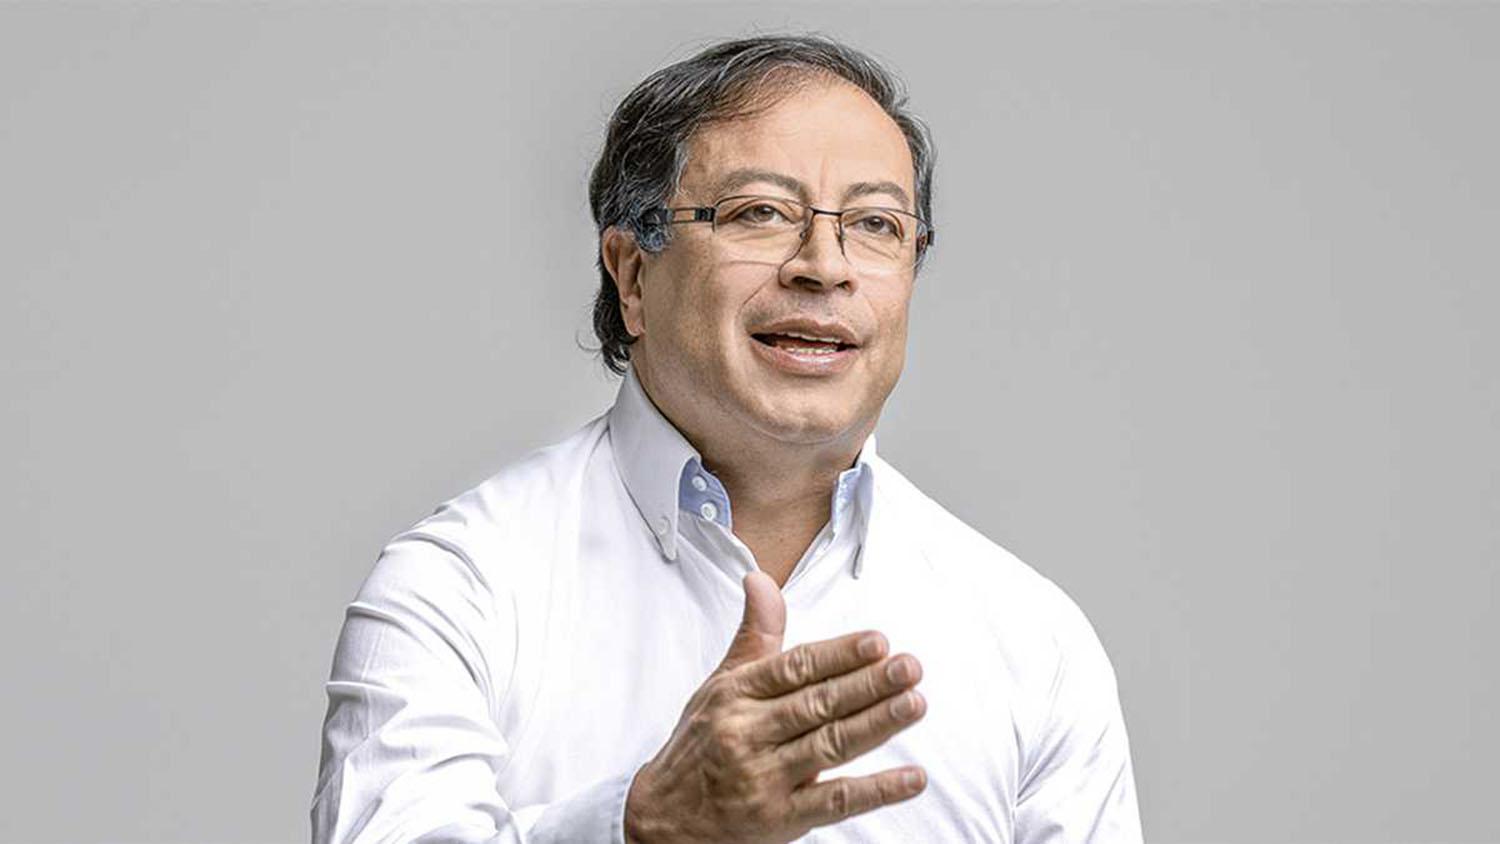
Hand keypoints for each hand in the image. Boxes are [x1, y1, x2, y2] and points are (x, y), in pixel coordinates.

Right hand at [624, 570, 926, 842]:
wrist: (661, 820)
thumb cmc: (698, 745)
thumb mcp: (719, 685)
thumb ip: (754, 636)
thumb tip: (760, 580)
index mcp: (736, 694)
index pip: (794, 668)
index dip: (838, 654)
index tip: (877, 642)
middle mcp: (748, 733)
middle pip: (817, 704)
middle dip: (867, 684)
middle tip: (909, 667)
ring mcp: (764, 778)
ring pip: (829, 746)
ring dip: (876, 725)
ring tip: (914, 704)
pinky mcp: (779, 818)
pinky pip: (834, 802)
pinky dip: (876, 790)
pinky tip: (910, 778)